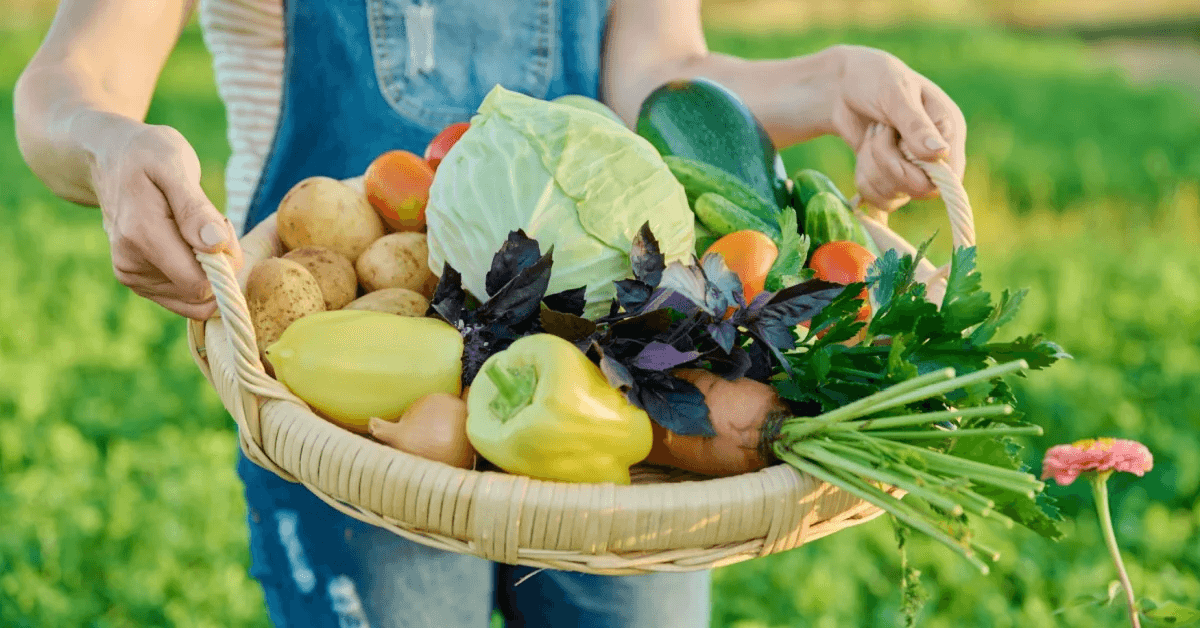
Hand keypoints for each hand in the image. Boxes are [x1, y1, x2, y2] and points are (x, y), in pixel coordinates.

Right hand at [89, 117, 243, 319]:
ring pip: (195, 298)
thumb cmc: (148, 155)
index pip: (200, 284)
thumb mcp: (175, 164)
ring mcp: (132, 277)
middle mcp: (131, 264)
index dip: (226, 264)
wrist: (108, 159)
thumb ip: (196, 208)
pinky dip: (196, 274)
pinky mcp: (138, 283)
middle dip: (220, 265)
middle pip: (201, 294)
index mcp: (142, 236)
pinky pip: (184, 297)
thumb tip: (215, 246)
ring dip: (208, 269)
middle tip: (212, 223)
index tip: (223, 225)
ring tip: (195, 228)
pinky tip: (187, 242)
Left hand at [828, 45, 966, 211]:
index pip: (950, 175)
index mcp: (948, 130)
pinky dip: (864, 177)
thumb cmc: (876, 79)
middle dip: (890, 163)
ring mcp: (912, 169)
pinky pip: (878, 198)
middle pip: (920, 189)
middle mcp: (935, 155)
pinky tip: (863, 151)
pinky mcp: (889, 178)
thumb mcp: (896, 94)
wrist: (843, 86)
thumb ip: (916, 125)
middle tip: (879, 131)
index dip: (923, 172)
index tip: (900, 146)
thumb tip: (940, 153)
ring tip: (873, 133)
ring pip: (895, 195)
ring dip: (872, 165)